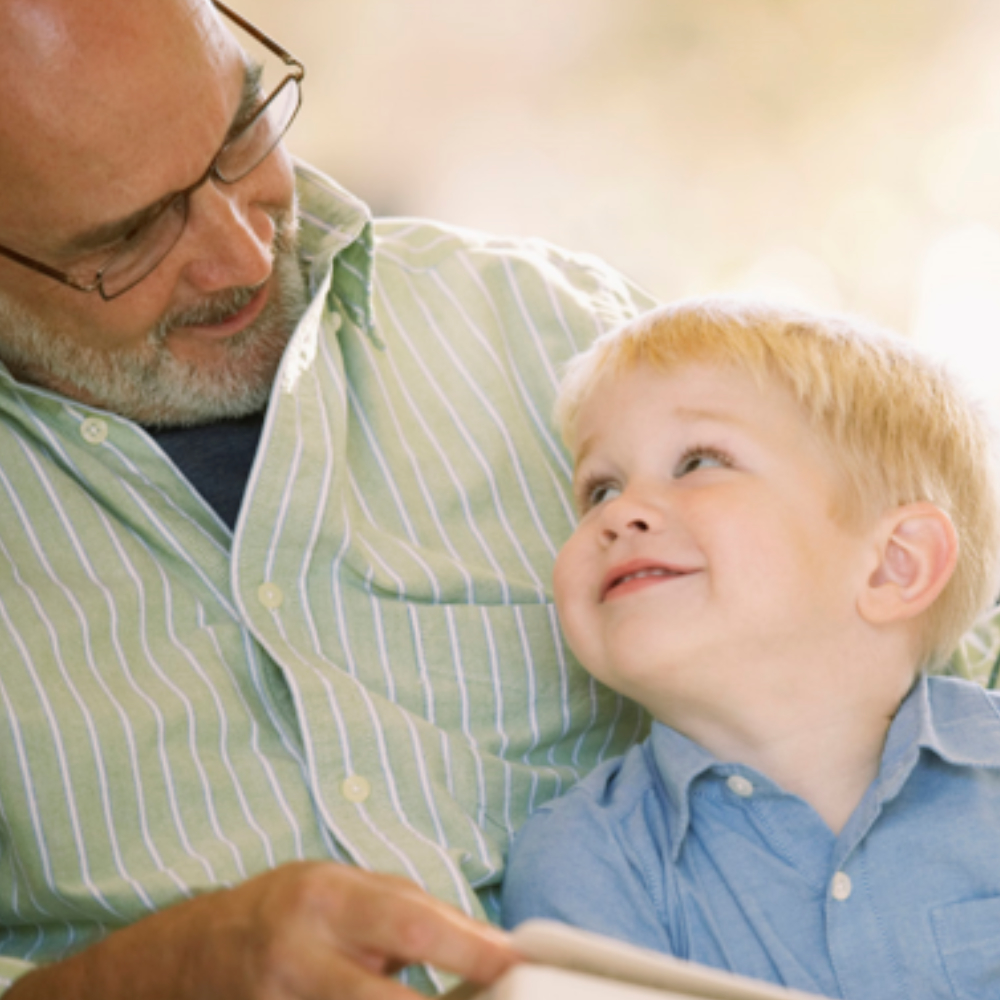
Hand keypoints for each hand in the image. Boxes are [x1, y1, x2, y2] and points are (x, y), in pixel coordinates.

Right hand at [6, 861, 518, 999]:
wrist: (183, 960)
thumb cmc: (280, 912)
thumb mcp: (337, 887)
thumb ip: (401, 910)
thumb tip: (480, 940)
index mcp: (325, 898)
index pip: (411, 923)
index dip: (469, 946)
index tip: (514, 960)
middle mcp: (299, 955)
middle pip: (385, 999)